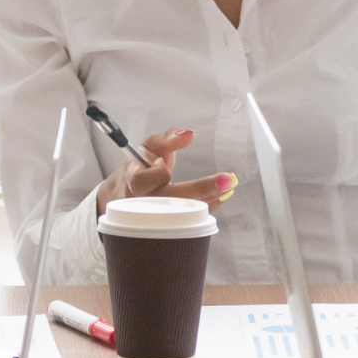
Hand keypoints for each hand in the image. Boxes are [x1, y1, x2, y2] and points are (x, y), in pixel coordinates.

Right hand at [95, 127, 237, 215]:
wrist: (129, 188)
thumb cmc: (141, 164)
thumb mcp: (150, 146)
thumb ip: (168, 139)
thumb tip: (188, 134)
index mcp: (132, 180)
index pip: (143, 181)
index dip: (158, 174)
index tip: (165, 164)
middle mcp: (142, 202)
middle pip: (170, 201)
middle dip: (201, 190)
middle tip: (227, 180)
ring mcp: (155, 216)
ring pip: (182, 213)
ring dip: (208, 200)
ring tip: (229, 187)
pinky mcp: (168, 222)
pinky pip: (189, 219)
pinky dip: (207, 207)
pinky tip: (222, 197)